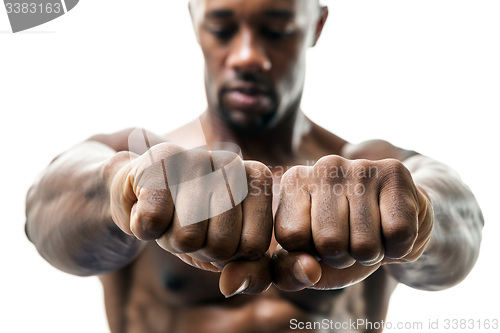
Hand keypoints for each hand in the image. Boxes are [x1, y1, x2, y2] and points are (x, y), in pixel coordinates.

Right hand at [109, 143, 273, 295]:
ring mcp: (195, 157)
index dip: (228, 254)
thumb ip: (252, 274)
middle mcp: (231, 161)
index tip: (216, 233)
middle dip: (199, 248)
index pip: (253, 246)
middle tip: (187, 225)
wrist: (140, 192)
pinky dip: (144, 228)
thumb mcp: (229, 251)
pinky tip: (146, 206)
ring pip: (188, 237)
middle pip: (222, 245)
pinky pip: (153, 222)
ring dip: (171, 241)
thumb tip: (231, 286)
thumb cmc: (192, 222)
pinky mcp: (156, 161)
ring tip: (170, 217)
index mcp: (257, 178)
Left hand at [272, 155, 432, 290]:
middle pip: (329, 242)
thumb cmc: (343, 239)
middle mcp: (324, 166)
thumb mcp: (310, 259)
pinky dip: (398, 248)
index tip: (319, 243)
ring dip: (372, 255)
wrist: (394, 218)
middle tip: (350, 241)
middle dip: (344, 258)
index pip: (292, 237)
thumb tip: (308, 272)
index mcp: (294, 182)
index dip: (312, 255)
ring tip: (372, 234)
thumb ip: (291, 273)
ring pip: (365, 244)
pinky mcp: (394, 173)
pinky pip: (398, 235)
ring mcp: (360, 167)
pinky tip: (391, 228)